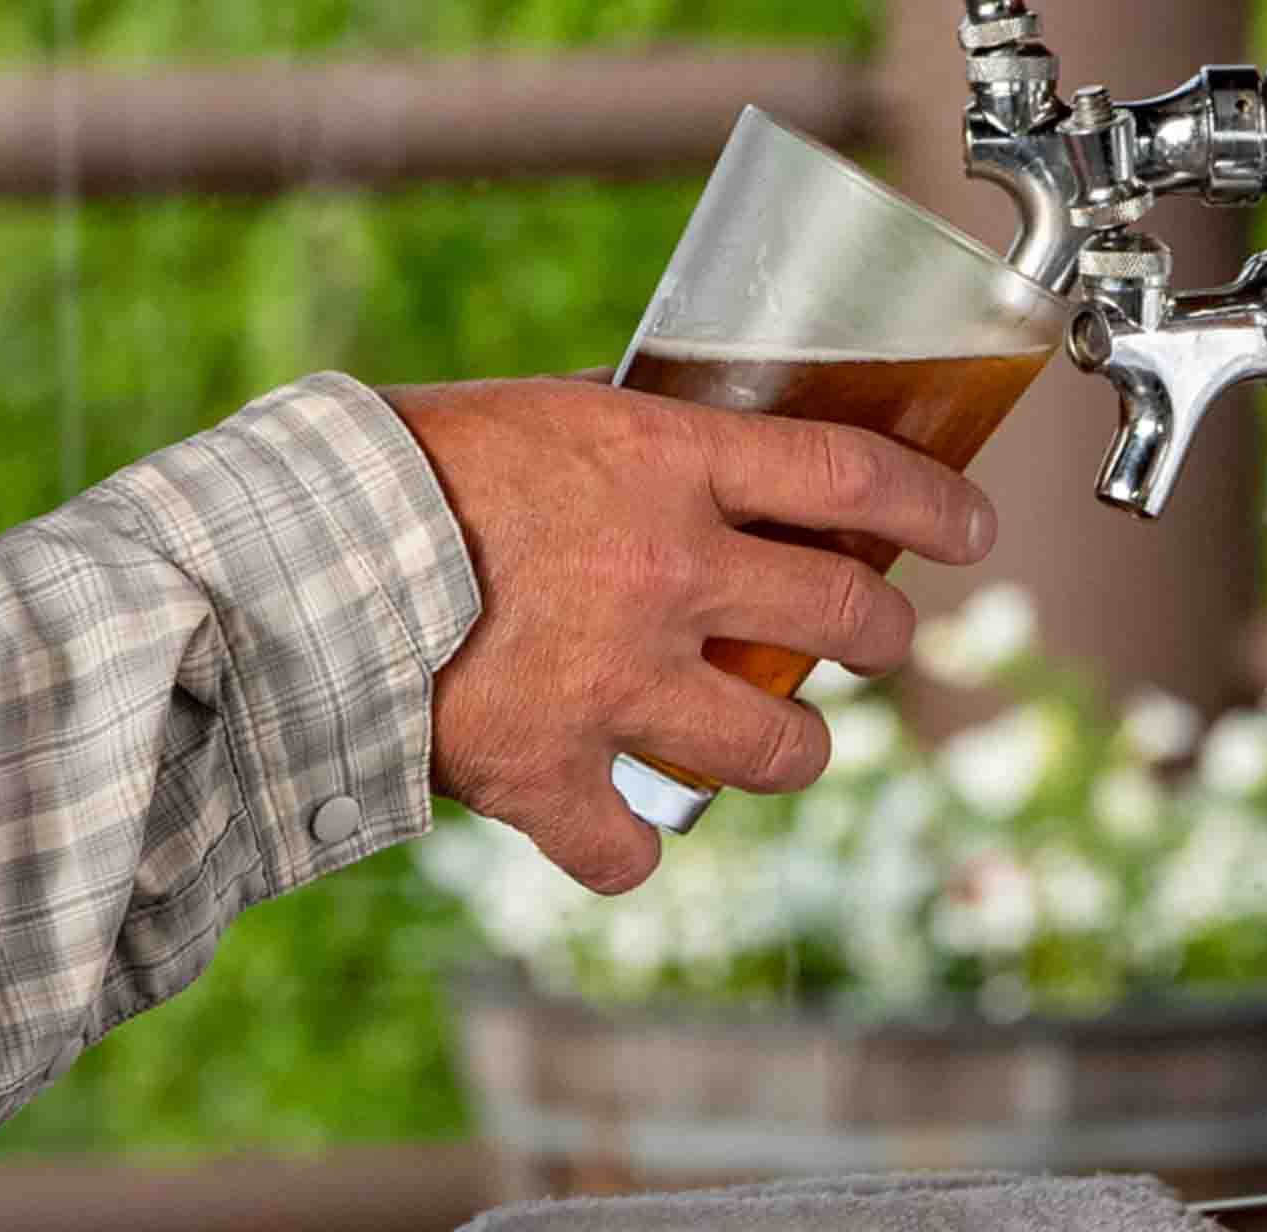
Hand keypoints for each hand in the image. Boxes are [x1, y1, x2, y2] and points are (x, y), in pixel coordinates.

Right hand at [379, 374, 993, 893]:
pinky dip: (625, 851)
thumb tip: (693, 446)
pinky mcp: (548, 777)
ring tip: (782, 745)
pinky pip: (631, 853)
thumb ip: (630, 444)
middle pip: (845, 620)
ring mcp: (615, 684)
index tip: (973, 528)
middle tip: (882, 639)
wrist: (292, 559)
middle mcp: (665, 574)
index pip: (851, 479)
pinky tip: (614, 832)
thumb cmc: (402, 465)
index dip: (934, 504)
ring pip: (780, 751)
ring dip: (796, 752)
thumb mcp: (540, 413)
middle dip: (885, 635)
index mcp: (663, 463)